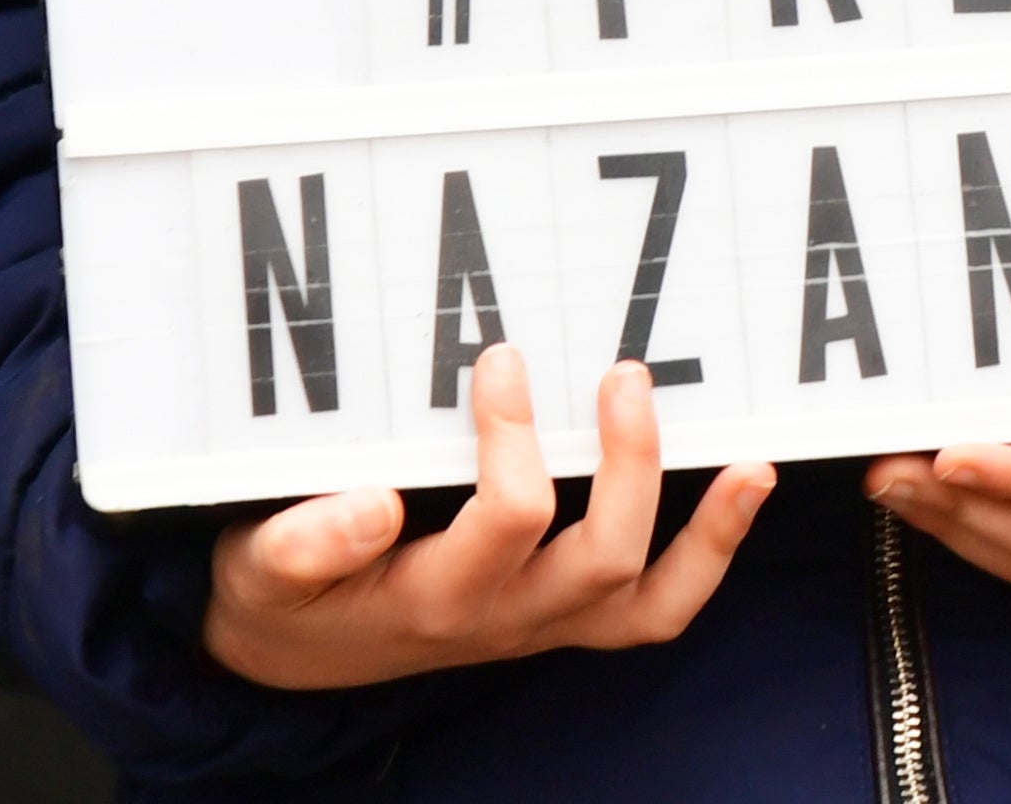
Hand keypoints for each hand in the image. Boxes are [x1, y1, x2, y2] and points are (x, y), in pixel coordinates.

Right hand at [201, 349, 772, 690]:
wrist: (292, 651)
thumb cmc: (285, 591)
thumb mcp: (260, 570)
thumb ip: (301, 544)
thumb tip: (371, 504)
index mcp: (434, 598)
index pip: (506, 521)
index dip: (516, 439)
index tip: (503, 360)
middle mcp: (503, 619)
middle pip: (601, 557)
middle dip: (627, 462)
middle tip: (623, 373)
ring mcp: (545, 622)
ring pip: (648, 599)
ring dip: (706, 529)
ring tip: (749, 460)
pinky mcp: (569, 615)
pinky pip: (658, 606)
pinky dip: (711, 553)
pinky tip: (744, 485)